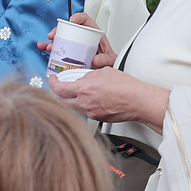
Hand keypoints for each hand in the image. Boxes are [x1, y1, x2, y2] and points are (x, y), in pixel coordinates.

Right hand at [37, 12, 116, 68]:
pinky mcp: (69, 51)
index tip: (71, 21)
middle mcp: (82, 37)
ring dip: (52, 40)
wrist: (104, 71)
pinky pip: (58, 47)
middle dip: (58, 30)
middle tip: (53, 36)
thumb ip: (105, 59)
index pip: (85, 20)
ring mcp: (75, 44)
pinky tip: (43, 47)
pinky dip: (49, 47)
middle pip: (69, 28)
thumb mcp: (109, 60)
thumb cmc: (107, 61)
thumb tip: (95, 59)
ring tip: (48, 46)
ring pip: (61, 37)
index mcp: (93, 33)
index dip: (78, 17)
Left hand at [49, 67, 168, 129]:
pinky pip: (83, 112)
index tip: (52, 79)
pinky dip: (82, 106)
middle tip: (62, 86)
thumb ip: (88, 75)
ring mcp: (90, 112)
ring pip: (72, 107)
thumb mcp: (103, 72)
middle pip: (61, 100)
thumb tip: (81, 78)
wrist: (139, 101)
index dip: (52, 83)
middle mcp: (84, 103)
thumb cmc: (126, 87)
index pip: (58, 89)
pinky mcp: (96, 118)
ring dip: (71, 100)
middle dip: (59, 92)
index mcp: (84, 89)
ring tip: (78, 93)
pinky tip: (89, 100)